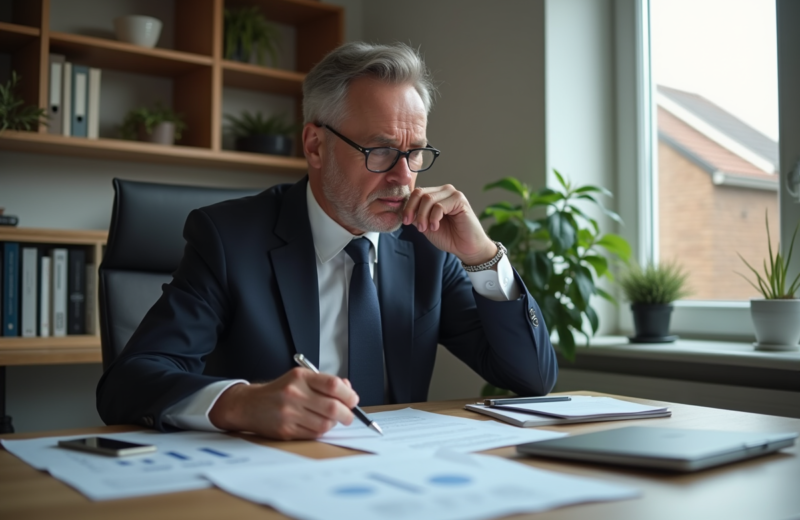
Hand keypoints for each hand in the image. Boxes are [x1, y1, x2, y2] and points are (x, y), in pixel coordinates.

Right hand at [208, 368, 358, 439]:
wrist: (249, 405)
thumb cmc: (279, 391)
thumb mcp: (301, 378)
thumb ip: (325, 383)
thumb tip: (348, 389)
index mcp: (300, 377)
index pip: (333, 385)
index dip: (348, 394)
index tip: (353, 400)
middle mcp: (294, 393)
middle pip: (332, 407)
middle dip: (347, 414)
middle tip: (348, 416)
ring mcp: (289, 413)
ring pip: (325, 424)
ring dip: (333, 424)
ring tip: (330, 420)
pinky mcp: (286, 430)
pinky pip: (314, 434)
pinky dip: (320, 431)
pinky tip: (316, 425)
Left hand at [403, 184, 496, 265]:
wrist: (465, 247)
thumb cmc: (448, 236)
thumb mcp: (426, 225)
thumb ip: (416, 215)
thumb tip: (402, 209)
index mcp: (435, 195)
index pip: (416, 193)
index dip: (408, 206)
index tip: (406, 221)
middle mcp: (443, 191)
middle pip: (420, 193)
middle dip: (413, 210)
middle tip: (414, 225)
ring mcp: (452, 194)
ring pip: (428, 199)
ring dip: (423, 216)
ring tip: (427, 228)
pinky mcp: (460, 200)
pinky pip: (439, 206)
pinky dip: (434, 218)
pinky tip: (436, 227)